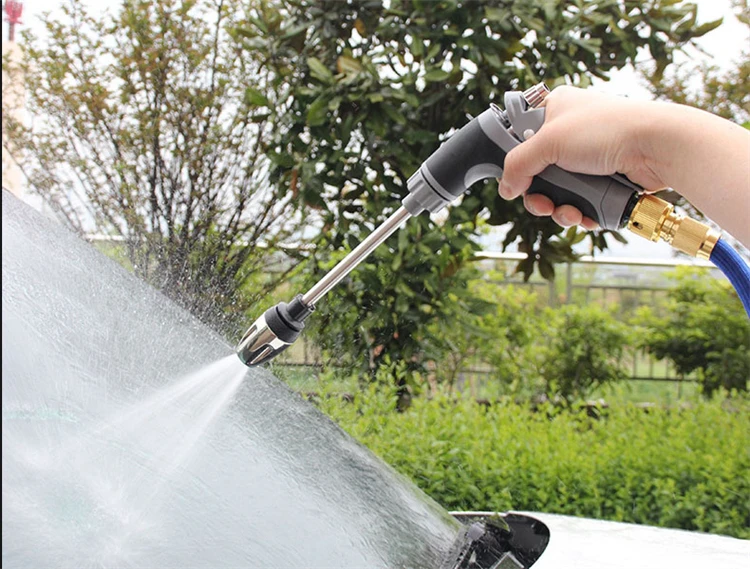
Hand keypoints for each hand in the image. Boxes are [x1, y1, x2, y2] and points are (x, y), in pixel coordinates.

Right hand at [498, 86, 665, 229]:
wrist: (657, 147)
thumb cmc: (608, 129)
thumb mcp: (549, 142)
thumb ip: (518, 165)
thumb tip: (505, 189)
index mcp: (555, 110)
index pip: (520, 137)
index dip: (516, 161)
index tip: (515, 179)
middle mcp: (571, 132)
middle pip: (538, 172)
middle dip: (539, 195)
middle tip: (543, 204)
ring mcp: (588, 157)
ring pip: (559, 192)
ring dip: (559, 208)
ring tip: (568, 213)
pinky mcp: (604, 178)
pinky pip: (581, 201)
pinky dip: (580, 212)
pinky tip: (585, 215)